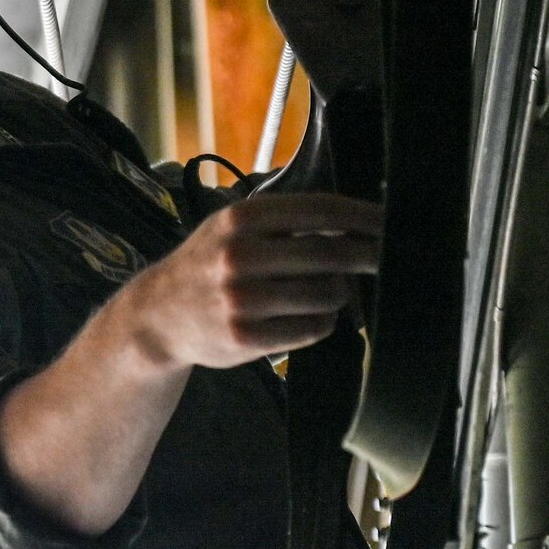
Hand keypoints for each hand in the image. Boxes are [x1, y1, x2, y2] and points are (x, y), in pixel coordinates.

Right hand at [121, 191, 381, 371]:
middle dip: (367, 256)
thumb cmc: (208, 265)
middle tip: (386, 258)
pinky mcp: (245, 338)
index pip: (319, 211)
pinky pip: (312, 329)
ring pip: (325, 294)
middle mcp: (238, 255)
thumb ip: (284, 221)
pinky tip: (311, 316)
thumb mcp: (232, 227)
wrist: (158, 316)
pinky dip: (323, 322)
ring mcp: (241, 299)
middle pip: (329, 253)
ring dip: (339, 293)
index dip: (362, 217)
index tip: (389, 221)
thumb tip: (355, 222)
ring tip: (328, 291)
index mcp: (241, 218)